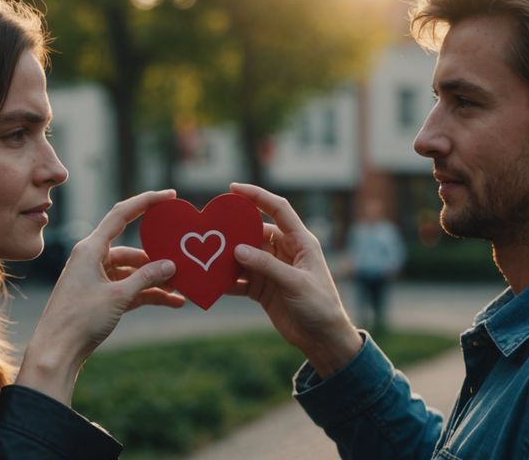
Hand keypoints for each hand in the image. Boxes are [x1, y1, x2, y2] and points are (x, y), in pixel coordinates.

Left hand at [16, 190, 185, 404]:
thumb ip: (146, 278)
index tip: (170, 196)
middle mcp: (92, 259)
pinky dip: (148, 294)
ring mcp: (96, 279)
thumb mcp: (118, 296)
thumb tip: (171, 264)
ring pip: (133, 272)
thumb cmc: (79, 320)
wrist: (56, 352)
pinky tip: (172, 302)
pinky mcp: (100, 298)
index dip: (146, 202)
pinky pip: (129, 289)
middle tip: (184, 259)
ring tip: (182, 288)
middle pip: (132, 250)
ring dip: (156, 280)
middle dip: (158, 257)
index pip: (121, 214)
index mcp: (90, 249)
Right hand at [229, 183, 361, 378]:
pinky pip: (240, 278)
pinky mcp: (263, 288)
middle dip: (234, 230)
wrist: (323, 339)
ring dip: (226, 256)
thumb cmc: (319, 306)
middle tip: (210, 228)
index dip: (257, 196)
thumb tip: (237, 249)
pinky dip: (226, 279)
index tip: (233, 189)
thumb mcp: (295, 283)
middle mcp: (285, 251)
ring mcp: (272, 270)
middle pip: (255, 232)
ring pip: (244, 255)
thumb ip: (266, 265)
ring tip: (205, 254)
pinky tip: (210, 280)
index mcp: (300, 242)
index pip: (278, 209)